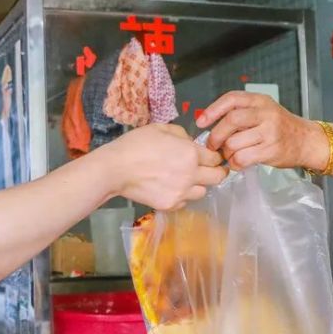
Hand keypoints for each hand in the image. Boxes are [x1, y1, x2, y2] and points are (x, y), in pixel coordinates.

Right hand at [96, 124, 227, 210]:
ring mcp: (181, 192)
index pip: (215, 158)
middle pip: (217, 177)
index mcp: (191, 153)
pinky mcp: (170, 205)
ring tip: (185, 180)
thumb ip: (182, 135)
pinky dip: (182, 196)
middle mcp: (191, 174)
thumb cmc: (136, 144)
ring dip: (198, 185)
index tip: (209, 157)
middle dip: (215, 172)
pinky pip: (185, 202)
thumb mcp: (161, 128)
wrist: (115, 169)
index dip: (214, 156)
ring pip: (203, 192)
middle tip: (206, 170)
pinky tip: (170, 188)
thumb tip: (190, 144)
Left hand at [196, 91, 328, 171]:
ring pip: (234, 142)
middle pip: (231, 120)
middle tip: (212, 145)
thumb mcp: (263, 111)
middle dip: (216, 135)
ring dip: (226, 152)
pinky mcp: (271, 150)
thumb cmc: (279, 127)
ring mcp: (269, 132)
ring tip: (230, 154)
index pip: (231, 99)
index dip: (212, 110)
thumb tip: (209, 125)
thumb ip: (241, 113)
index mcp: (260, 101)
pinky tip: (238, 162)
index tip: (201, 123)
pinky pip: (242, 158)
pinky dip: (235, 163)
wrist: (306, 141)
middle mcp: (265, 113)